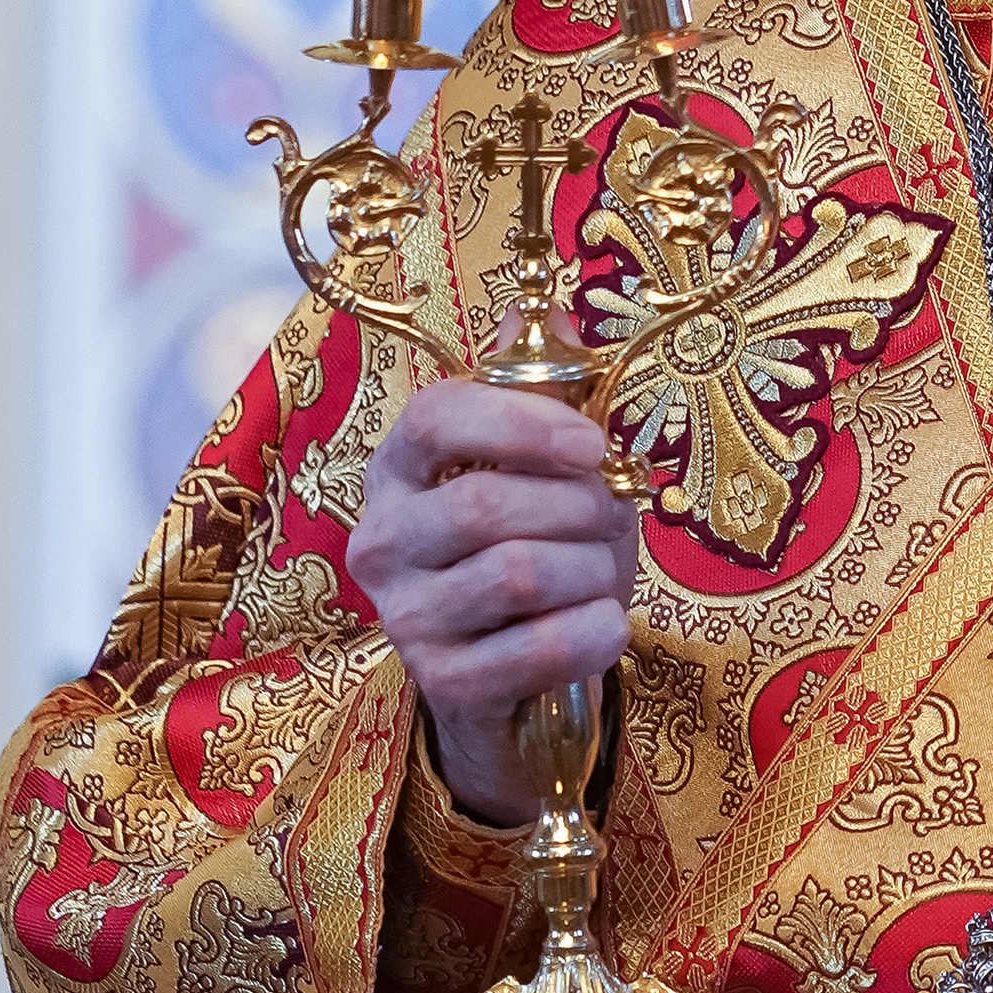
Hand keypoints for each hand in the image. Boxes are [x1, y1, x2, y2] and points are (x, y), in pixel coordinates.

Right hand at [348, 381, 641, 823]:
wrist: (512, 680)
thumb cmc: (532, 551)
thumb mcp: (542, 470)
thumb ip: (545, 395)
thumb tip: (551, 310)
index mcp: (398, 468)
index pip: (436, 418)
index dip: (523, 423)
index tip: (593, 444)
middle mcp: (382, 538)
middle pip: (485, 504)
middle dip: (578, 507)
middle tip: (610, 518)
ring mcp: (404, 615)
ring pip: (518, 572)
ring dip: (592, 568)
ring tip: (604, 573)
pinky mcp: (442, 682)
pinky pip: (539, 646)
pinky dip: (595, 631)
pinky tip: (609, 624)